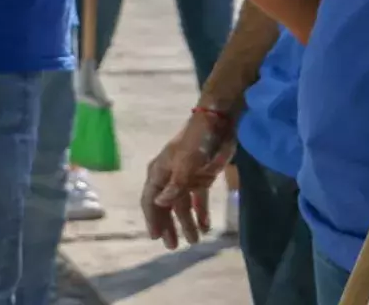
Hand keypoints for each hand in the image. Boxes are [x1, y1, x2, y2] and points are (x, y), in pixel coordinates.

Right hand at [142, 111, 235, 248]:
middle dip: (169, 226)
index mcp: (160, 172)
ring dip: (187, 223)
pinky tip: (206, 226)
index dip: (152, 218)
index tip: (155, 237)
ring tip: (195, 241)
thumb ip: (175, 184)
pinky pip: (199, 200)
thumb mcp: (186, 163)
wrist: (218, 122)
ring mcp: (186, 178)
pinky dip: (201, 212)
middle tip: (173, 246)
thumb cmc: (198, 140)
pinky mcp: (202, 178)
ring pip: (182, 206)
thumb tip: (160, 203)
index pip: (150, 199)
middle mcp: (170, 177)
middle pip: (165, 206)